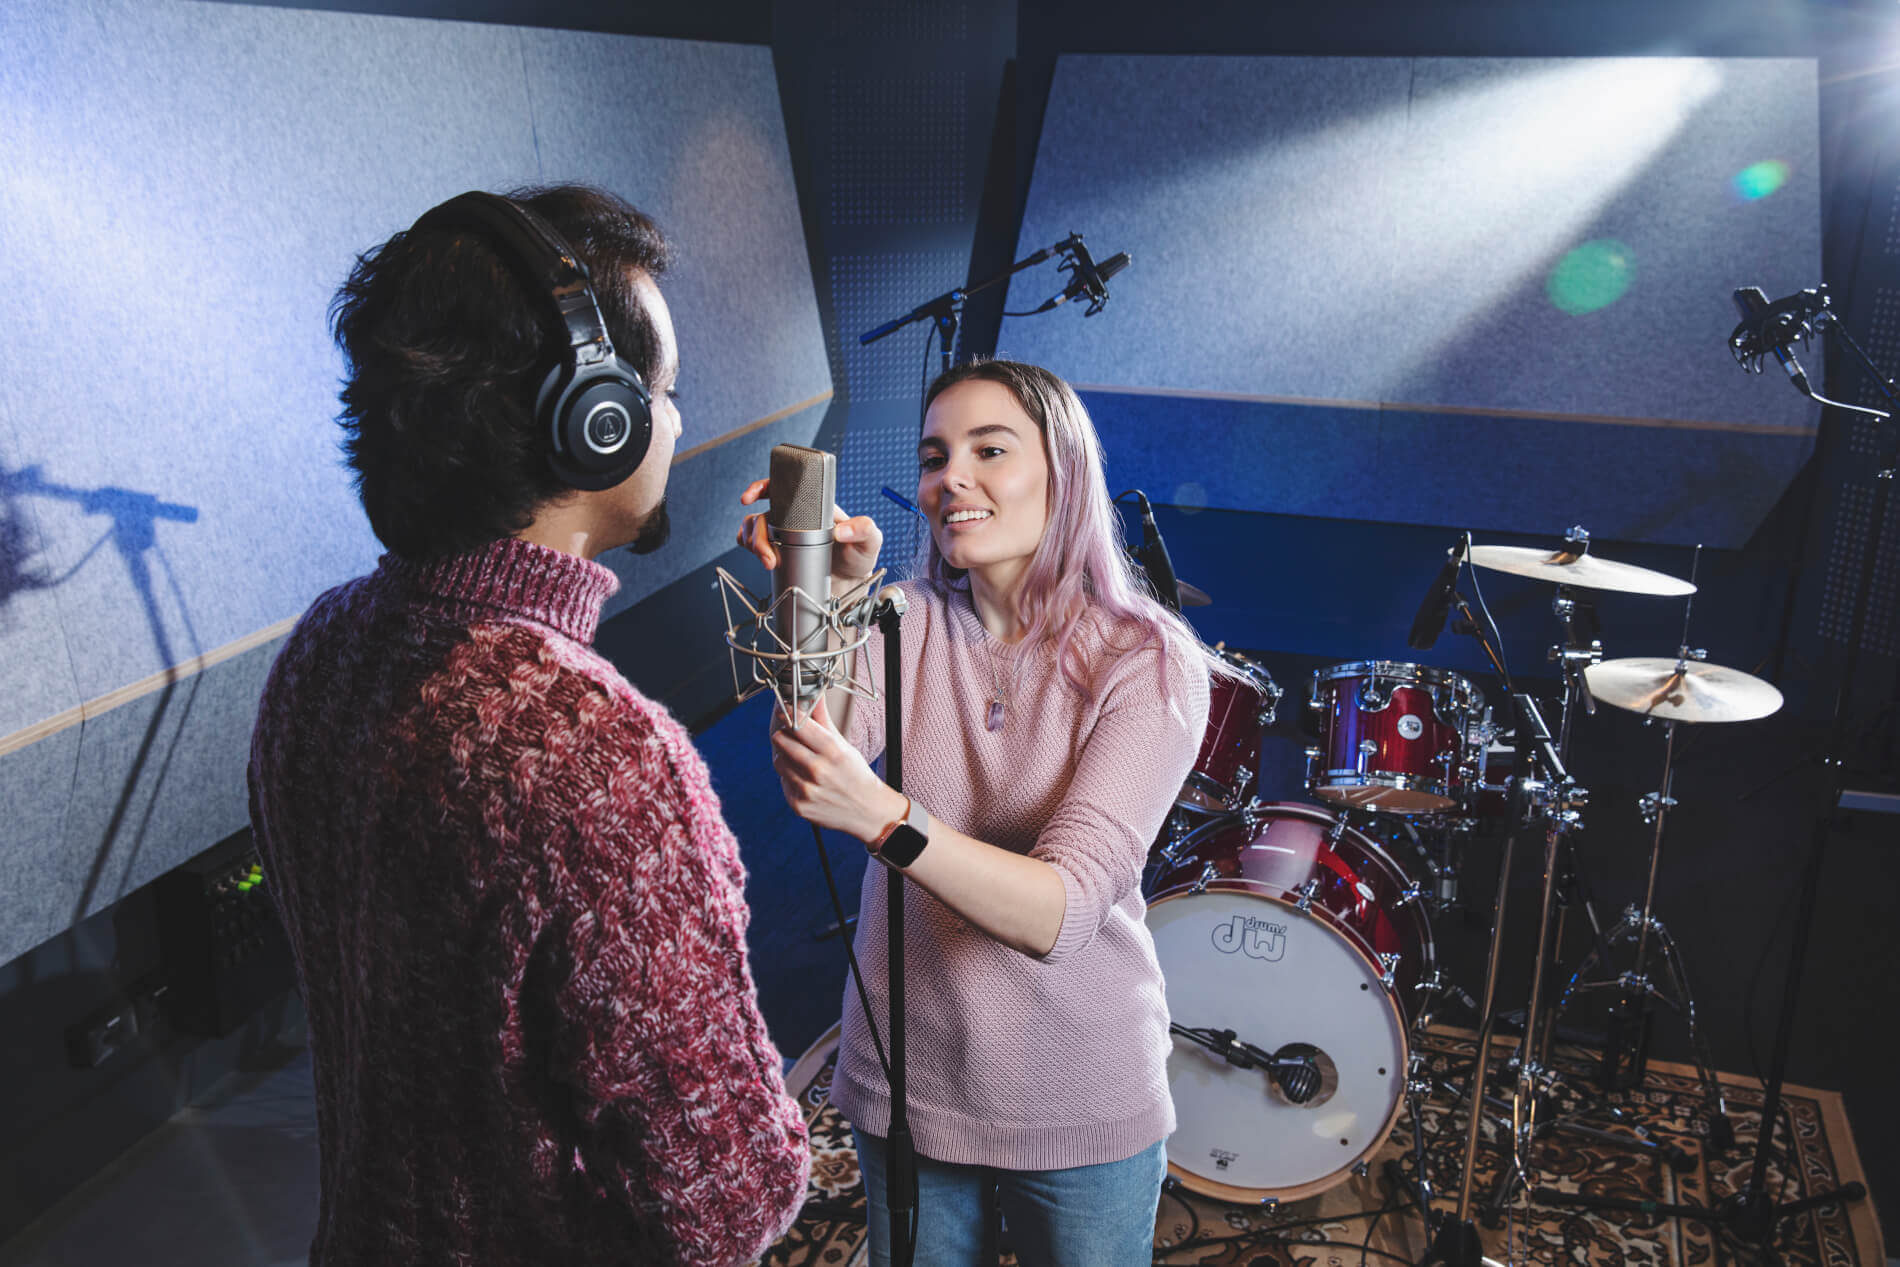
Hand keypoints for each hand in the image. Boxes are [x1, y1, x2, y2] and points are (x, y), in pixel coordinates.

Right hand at [738, 478, 881, 588]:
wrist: (849, 582)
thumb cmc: (858, 556)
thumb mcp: (870, 541)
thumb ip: (863, 530)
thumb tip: (841, 531)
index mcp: (813, 507)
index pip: (782, 487)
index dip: (761, 487)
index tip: (749, 497)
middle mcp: (794, 517)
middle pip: (762, 512)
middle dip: (757, 533)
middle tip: (768, 555)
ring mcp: (783, 533)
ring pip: (753, 528)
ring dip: (753, 543)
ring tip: (769, 561)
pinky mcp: (776, 549)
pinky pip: (751, 542)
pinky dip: (747, 547)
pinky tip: (760, 556)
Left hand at [770, 697, 905, 841]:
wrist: (867, 811)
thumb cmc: (856, 774)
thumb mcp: (843, 744)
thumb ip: (823, 719)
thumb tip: (814, 695)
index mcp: (831, 750)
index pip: (797, 723)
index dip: (788, 714)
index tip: (785, 710)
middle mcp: (817, 770)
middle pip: (780, 740)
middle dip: (785, 735)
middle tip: (794, 737)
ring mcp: (806, 789)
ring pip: (778, 760)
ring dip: (786, 757)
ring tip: (802, 761)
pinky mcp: (798, 804)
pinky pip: (782, 781)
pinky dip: (790, 777)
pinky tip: (805, 779)